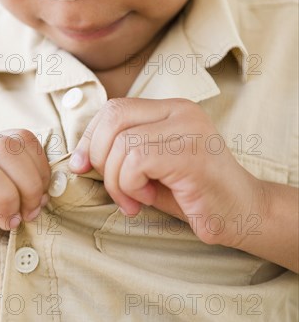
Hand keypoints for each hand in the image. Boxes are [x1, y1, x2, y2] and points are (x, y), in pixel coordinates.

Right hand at [0, 129, 49, 276]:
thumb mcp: (20, 198)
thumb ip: (34, 187)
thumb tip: (48, 192)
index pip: (24, 139)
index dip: (41, 168)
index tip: (43, 198)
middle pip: (5, 146)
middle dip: (27, 184)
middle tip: (29, 214)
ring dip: (4, 199)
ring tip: (9, 223)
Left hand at [69, 98, 257, 247]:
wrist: (243, 214)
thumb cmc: (192, 194)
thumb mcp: (149, 168)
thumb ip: (120, 154)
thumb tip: (78, 158)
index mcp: (171, 109)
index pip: (114, 108)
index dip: (90, 137)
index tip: (82, 166)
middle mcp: (181, 111)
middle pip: (113, 117)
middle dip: (98, 158)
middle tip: (115, 190)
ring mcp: (189, 129)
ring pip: (122, 143)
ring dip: (116, 181)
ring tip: (135, 199)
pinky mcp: (191, 153)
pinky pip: (137, 161)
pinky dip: (131, 185)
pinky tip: (148, 198)